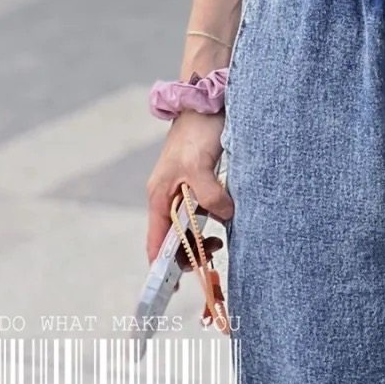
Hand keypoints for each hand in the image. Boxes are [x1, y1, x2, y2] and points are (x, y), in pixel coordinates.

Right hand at [145, 110, 234, 264]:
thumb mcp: (200, 165)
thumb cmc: (198, 130)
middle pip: (174, 236)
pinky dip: (214, 216)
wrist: (208, 98)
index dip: (162, 266)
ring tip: (222, 237)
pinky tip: (228, 214)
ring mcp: (184, 187)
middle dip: (191, 251)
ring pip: (191, 223)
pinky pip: (205, 207)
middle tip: (214, 253)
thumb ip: (210, 195)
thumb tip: (225, 217)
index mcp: (159, 196)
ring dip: (205, 234)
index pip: (156, 242)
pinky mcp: (200, 178)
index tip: (178, 285)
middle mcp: (168, 195)